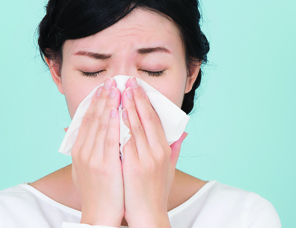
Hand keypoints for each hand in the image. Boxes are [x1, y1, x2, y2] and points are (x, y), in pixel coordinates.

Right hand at [71, 77, 123, 226]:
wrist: (99, 215)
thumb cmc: (97, 193)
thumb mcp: (84, 170)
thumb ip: (86, 150)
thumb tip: (83, 136)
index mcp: (79, 151)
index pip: (86, 120)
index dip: (94, 103)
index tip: (102, 88)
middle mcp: (83, 151)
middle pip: (92, 118)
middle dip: (101, 98)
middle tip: (110, 81)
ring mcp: (92, 158)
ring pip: (100, 124)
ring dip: (107, 104)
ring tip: (114, 87)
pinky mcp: (104, 165)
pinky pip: (109, 139)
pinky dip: (111, 122)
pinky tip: (116, 109)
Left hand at [120, 77, 186, 227]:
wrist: (147, 215)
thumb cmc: (155, 192)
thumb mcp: (169, 170)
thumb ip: (174, 150)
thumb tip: (182, 133)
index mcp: (164, 150)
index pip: (154, 119)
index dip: (145, 101)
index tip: (136, 87)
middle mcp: (156, 152)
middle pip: (144, 118)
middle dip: (134, 98)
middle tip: (125, 81)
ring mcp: (144, 159)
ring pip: (133, 127)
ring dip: (125, 106)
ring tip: (118, 91)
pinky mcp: (132, 167)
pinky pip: (123, 141)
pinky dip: (118, 126)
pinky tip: (112, 114)